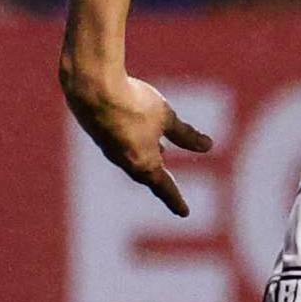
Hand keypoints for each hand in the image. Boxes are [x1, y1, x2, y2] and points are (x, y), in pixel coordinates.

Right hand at [61, 64, 213, 217]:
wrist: (92, 89)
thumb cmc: (134, 104)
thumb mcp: (166, 118)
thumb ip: (185, 134)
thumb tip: (207, 146)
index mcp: (143, 163)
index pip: (164, 186)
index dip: (176, 199)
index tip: (184, 212)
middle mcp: (124, 161)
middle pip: (145, 174)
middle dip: (158, 177)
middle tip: (167, 184)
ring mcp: (108, 147)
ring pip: (131, 157)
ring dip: (146, 156)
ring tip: (159, 149)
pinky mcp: (96, 130)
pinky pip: (119, 142)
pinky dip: (131, 140)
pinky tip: (134, 127)